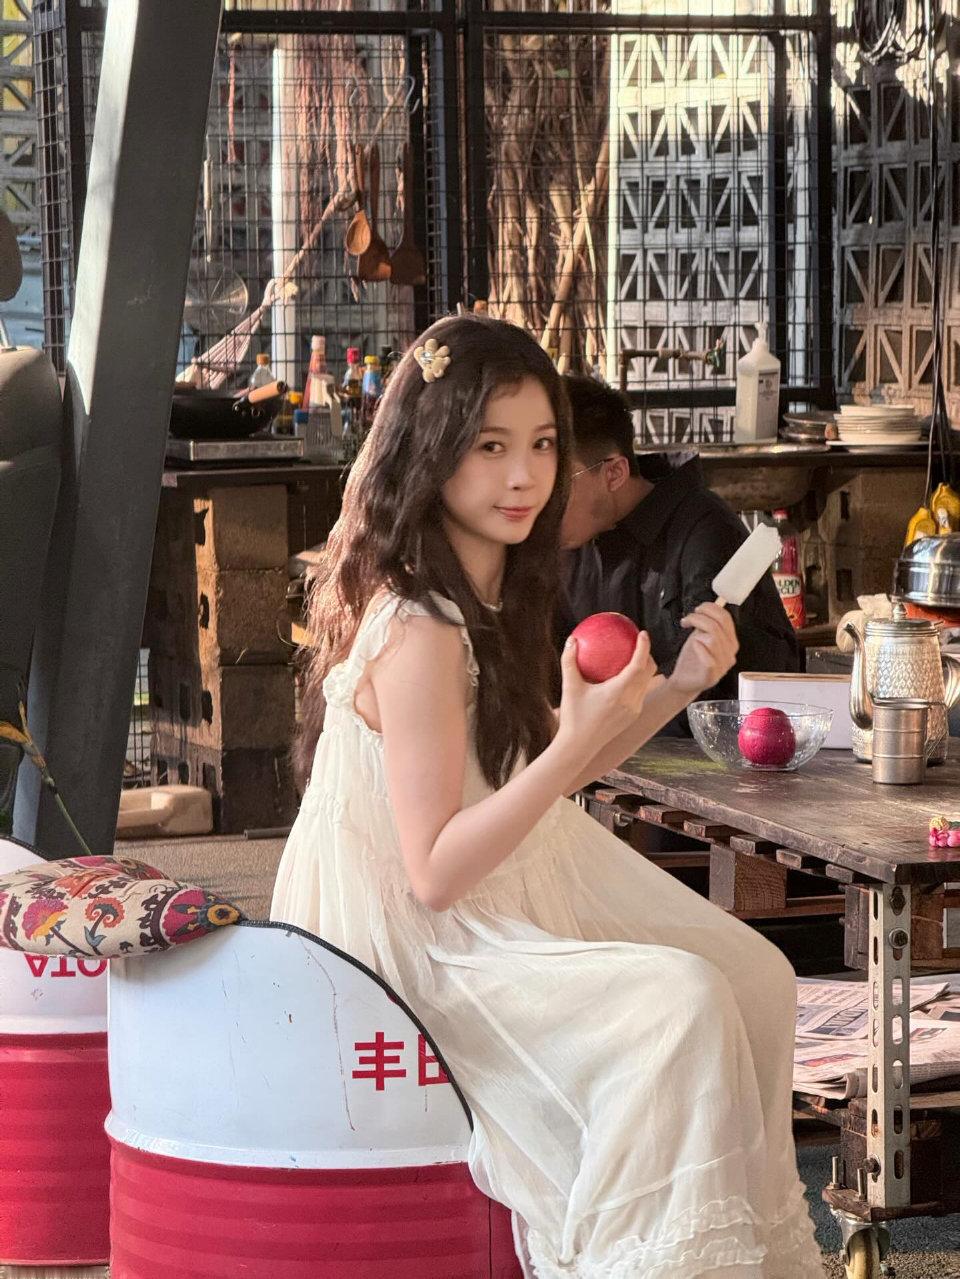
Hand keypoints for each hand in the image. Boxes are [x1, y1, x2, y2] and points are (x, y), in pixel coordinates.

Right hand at [556, 631, 657, 761]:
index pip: (638, 665)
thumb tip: (572, 639)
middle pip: (649, 672)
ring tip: (635, 658)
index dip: (644, 647)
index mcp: (618, 692)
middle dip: (648, 655)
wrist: (579, 745)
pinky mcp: (632, 716)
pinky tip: (629, 678)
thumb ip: (570, 661)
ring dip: (645, 670)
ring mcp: (634, 710)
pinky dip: (639, 682)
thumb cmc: (573, 716)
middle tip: (639, 643)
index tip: (642, 634)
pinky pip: (641, 694)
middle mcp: (630, 701)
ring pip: (647, 684)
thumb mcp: (569, 687)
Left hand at [669, 602, 738, 697]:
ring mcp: (722, 665)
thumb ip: (707, 624)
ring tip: (687, 629)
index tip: (698, 609)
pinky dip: (698, 646)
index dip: (711, 608)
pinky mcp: (712, 675)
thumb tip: (709, 606)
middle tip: (689, 618)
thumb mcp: (701, 637)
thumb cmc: (692, 659)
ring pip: (713, 638)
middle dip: (701, 616)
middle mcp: (730, 653)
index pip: (726, 618)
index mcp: (730, 642)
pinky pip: (708, 657)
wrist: (684, 681)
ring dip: (697, 629)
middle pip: (719, 625)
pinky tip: (693, 645)